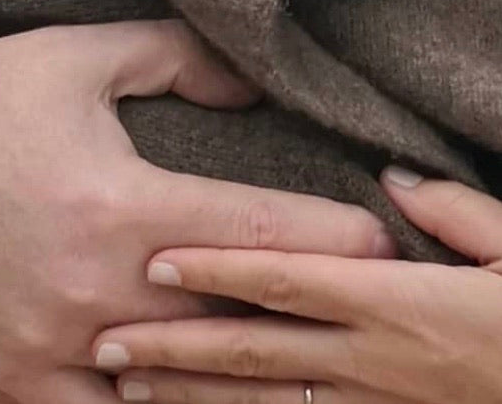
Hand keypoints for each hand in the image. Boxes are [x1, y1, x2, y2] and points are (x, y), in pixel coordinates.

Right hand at [0, 20, 393, 403]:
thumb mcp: (71, 55)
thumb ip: (173, 56)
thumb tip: (249, 83)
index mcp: (121, 207)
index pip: (268, 237)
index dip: (338, 237)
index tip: (373, 236)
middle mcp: (99, 294)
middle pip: (244, 329)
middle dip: (304, 311)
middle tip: (341, 293)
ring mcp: (57, 352)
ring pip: (186, 394)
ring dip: (241, 374)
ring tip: (285, 355)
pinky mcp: (17, 381)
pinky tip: (180, 389)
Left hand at [94, 169, 501, 403]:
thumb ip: (452, 210)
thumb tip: (392, 178)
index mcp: (398, 304)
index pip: (286, 279)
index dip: (218, 270)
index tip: (157, 260)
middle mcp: (374, 361)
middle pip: (254, 351)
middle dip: (175, 346)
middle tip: (107, 341)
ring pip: (264, 403)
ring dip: (191, 396)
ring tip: (127, 384)